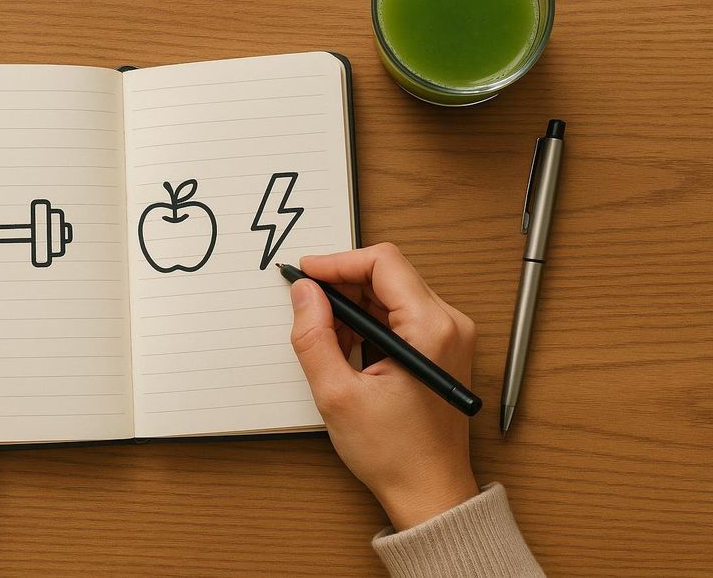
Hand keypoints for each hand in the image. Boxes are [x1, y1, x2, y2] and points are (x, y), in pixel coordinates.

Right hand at [288, 243, 479, 530]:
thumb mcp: (337, 394)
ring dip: (354, 304)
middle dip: (343, 283)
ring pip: (393, 293)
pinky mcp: (443, 348)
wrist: (430, 492)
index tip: (306, 274)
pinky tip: (345, 346)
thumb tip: (304, 293)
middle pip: (389, 274)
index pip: (383, 262)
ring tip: (324, 334)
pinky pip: (402, 315)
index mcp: (430, 328)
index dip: (337, 262)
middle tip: (307, 303)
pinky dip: (369, 321)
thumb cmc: (395, 453)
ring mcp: (449, 335)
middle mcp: (449, 324)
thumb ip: (314, 336)